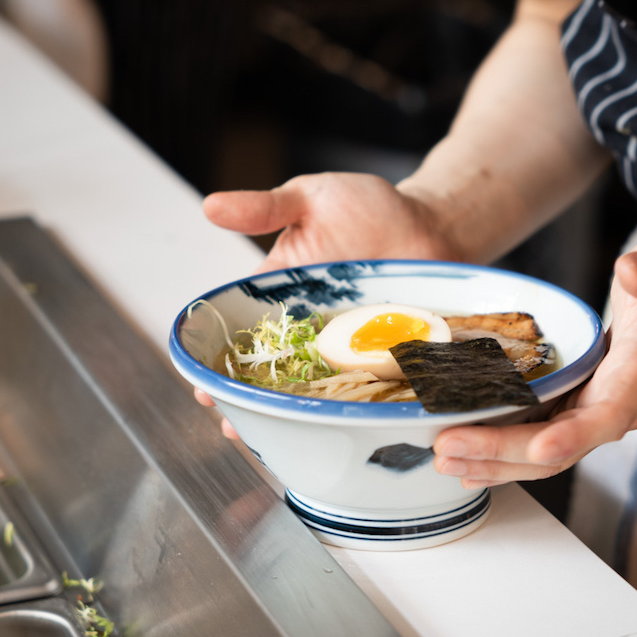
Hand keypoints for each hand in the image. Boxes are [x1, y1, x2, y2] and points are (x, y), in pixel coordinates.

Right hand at [196, 171, 462, 424]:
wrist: (433, 222)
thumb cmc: (368, 206)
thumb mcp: (311, 198)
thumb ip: (265, 208)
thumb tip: (211, 206)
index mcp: (283, 293)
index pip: (243, 332)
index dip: (221, 361)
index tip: (203, 386)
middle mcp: (311, 326)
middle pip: (273, 370)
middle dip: (251, 398)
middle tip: (232, 424)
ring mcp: (349, 345)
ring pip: (314, 388)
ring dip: (294, 413)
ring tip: (273, 437)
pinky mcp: (387, 354)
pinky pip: (367, 385)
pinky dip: (354, 407)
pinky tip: (341, 427)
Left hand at [433, 235, 636, 486]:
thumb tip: (631, 270)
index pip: (610, 412)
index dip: (576, 434)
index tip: (540, 447)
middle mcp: (616, 406)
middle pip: (561, 446)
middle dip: (504, 453)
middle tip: (449, 448)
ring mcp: (593, 415)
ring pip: (544, 455)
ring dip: (494, 462)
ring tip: (444, 459)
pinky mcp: (576, 414)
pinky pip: (536, 444)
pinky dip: (500, 455)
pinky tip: (464, 459)